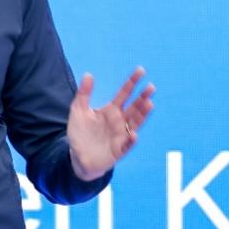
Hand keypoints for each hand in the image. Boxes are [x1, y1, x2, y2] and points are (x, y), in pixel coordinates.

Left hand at [67, 66, 154, 180]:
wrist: (77, 157)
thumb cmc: (80, 133)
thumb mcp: (78, 111)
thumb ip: (84, 94)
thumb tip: (88, 74)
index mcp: (111, 110)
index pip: (124, 94)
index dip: (132, 82)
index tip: (141, 70)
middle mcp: (119, 121)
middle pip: (134, 107)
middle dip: (143, 97)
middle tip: (151, 87)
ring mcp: (120, 135)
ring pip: (135, 123)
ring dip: (143, 114)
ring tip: (149, 104)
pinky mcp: (118, 150)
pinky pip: (127, 145)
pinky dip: (131, 140)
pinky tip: (133, 134)